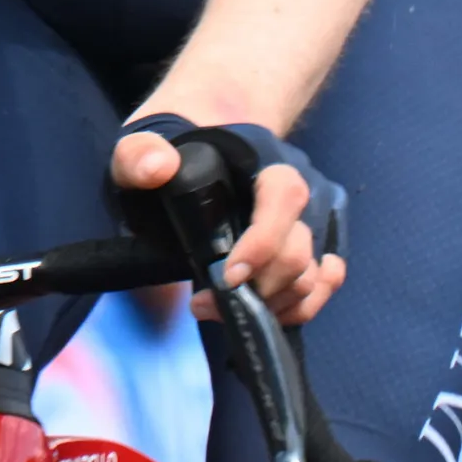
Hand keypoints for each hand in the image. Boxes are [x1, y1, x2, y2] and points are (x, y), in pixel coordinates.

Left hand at [110, 120, 346, 327]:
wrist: (196, 159)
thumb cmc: (173, 156)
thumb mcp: (143, 149)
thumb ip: (139, 155)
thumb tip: (158, 168)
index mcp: (266, 161)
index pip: (284, 197)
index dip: (263, 243)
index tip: (228, 277)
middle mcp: (303, 191)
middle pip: (297, 251)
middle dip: (255, 289)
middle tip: (201, 305)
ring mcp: (314, 225)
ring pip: (310, 278)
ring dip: (268, 306)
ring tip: (218, 311)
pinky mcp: (315, 252)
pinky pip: (322, 288)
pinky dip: (296, 309)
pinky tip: (260, 312)